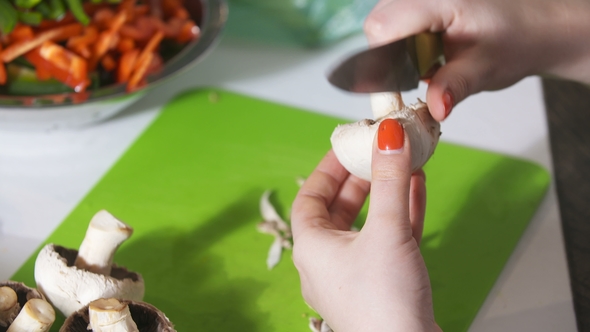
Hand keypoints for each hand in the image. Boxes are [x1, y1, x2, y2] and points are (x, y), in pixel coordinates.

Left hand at [291, 119, 439, 330]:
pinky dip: (402, 215)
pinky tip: (417, 190)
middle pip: (340, 209)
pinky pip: (388, 240)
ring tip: (403, 166)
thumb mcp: (386, 231)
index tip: (347, 146)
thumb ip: (390, 181)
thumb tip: (388, 135)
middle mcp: (329, 262)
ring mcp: (356, 274)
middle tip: (379, 153)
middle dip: (362, 179)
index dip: (327, 169)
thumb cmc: (383, 302)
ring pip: (369, 223)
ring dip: (386, 194)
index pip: (310, 197)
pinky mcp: (383, 284)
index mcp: (312, 248)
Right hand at [364, 0, 589, 120]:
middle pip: (379, 22)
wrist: (536, 28)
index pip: (383, 26)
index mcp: (442, 1)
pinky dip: (406, 40)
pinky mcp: (425, 3)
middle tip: (423, 70)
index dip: (382, 58)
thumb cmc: (516, 41)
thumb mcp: (485, 69)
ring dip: (398, 48)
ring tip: (431, 58)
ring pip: (384, 20)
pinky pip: (397, 19)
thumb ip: (454, 86)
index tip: (398, 83)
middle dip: (390, 55)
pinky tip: (431, 49)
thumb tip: (434, 109)